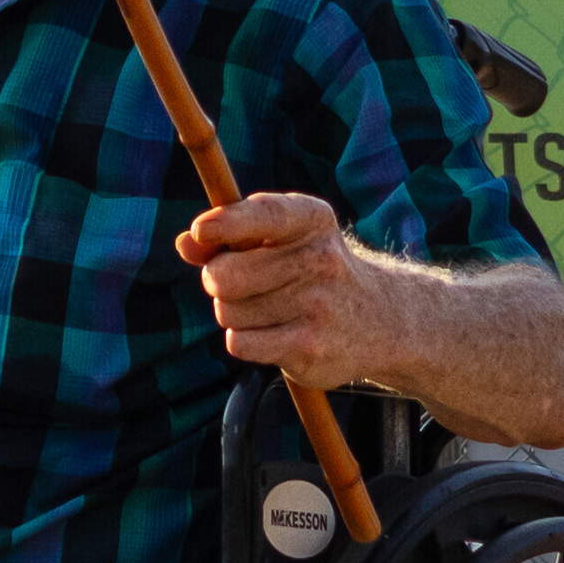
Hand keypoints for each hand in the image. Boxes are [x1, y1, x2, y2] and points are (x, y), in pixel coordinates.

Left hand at [177, 192, 383, 388]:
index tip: (201, 231)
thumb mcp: (281, 238)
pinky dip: (243, 340)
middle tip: (239, 284)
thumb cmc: (311, 269)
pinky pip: (239, 343)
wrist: (377, 319)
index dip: (227, 222)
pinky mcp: (308, 348)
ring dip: (233, 313)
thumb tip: (186, 243)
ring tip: (267, 309)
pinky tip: (272, 333)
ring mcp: (316, 306)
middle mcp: (319, 260)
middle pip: (225, 275)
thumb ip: (230, 235)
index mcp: (312, 220)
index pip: (265, 214)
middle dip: (217, 281)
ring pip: (227, 311)